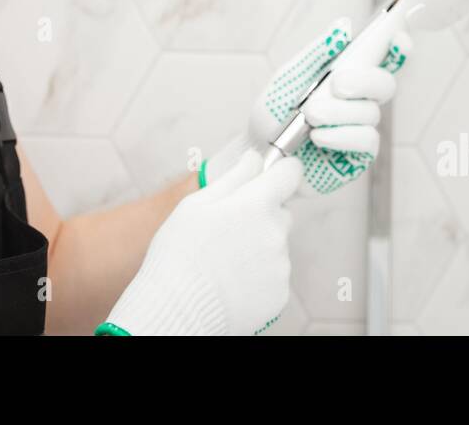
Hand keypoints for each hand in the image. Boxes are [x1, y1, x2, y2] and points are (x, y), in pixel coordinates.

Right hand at [100, 150, 301, 334]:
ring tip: (224, 262)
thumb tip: (254, 159)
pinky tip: (231, 282)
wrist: (177, 309)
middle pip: (280, 213)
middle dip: (261, 215)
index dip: (280, 173)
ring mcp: (280, 266)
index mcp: (257, 204)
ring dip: (258, 247)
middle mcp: (276, 233)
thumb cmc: (179, 254)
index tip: (268, 179)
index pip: (290, 174)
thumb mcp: (195, 204)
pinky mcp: (279, 294)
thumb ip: (233, 178)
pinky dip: (259, 276)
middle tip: (228, 230)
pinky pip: (274, 275)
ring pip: (276, 245)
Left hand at [203, 17, 410, 194]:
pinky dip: (341, 135)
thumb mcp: (290, 76)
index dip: (398, 48)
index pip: (382, 59)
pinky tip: (318, 136)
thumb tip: (344, 26)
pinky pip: (366, 140)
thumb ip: (317, 53)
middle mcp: (359, 101)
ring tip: (309, 115)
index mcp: (346, 76)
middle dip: (364, 81)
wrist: (258, 152)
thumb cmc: (274, 112)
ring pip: (371, 113)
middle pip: (385, 84)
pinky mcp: (358, 156)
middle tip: (336, 84)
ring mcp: (361, 128)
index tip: (399, 38)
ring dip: (338, 112)